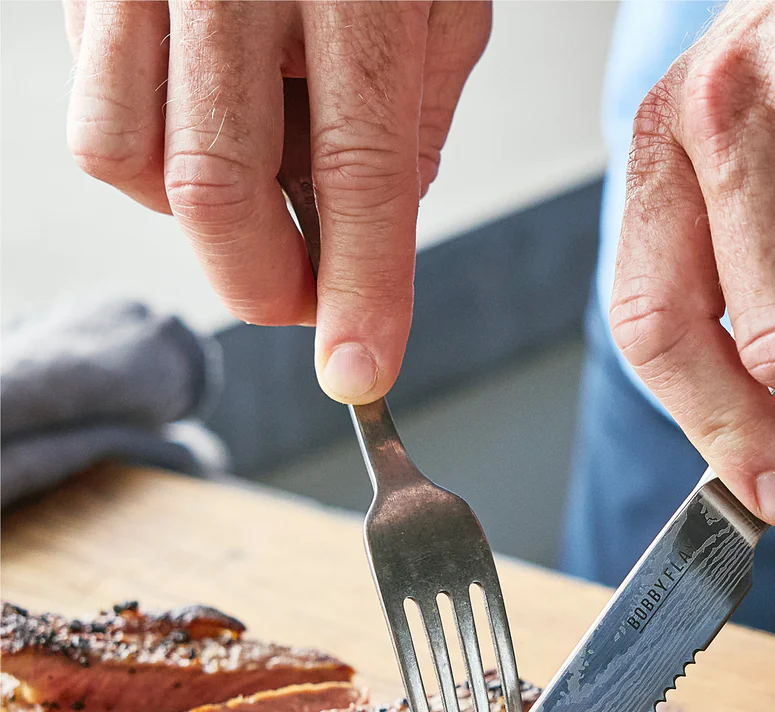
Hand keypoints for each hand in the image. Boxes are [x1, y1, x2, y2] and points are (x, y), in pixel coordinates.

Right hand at [63, 0, 490, 402]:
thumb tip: (368, 239)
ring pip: (127, 161)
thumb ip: (411, 123)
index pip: (359, 171)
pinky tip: (207, 123)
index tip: (360, 372)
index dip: (360, 289)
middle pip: (215, 187)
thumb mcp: (440, 6)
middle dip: (265, 283)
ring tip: (260, 183)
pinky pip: (94, 113)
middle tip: (309, 302)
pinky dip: (149, 159)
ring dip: (199, 219)